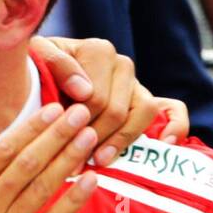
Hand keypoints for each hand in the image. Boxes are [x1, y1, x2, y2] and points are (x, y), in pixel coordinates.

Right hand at [0, 103, 98, 212]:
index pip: (1, 152)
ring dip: (68, 160)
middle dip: (55, 136)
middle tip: (79, 112)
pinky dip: (72, 202)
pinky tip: (89, 182)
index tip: (50, 109)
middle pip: (27, 165)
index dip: (29, 128)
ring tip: (88, 137)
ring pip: (42, 189)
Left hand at [29, 36, 182, 163]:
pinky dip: (174, 126)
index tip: (61, 143)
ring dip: (122, 140)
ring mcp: (137, 83)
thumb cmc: (40, 72)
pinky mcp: (147, 100)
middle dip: (94, 138)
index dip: (77, 125)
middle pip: (116, 110)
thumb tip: (84, 91)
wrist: (46, 77)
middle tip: (74, 161)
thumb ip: (56, 66)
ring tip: (100, 160)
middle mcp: (121, 64)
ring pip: (143, 113)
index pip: (95, 98)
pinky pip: (172, 110)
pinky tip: (164, 143)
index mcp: (97, 51)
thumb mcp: (38, 61)